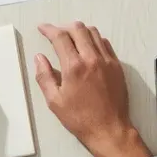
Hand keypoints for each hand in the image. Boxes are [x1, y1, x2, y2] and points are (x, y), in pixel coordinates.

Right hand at [35, 22, 150, 156]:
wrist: (109, 130)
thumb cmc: (80, 118)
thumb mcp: (55, 102)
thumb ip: (44, 76)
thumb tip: (39, 57)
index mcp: (74, 67)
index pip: (60, 37)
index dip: (49, 29)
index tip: (42, 28)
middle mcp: (91, 58)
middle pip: (78, 29)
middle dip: (64, 27)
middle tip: (56, 34)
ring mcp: (107, 60)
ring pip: (93, 32)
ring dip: (80, 30)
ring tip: (71, 38)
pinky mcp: (117, 65)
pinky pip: (105, 43)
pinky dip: (94, 39)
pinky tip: (88, 47)